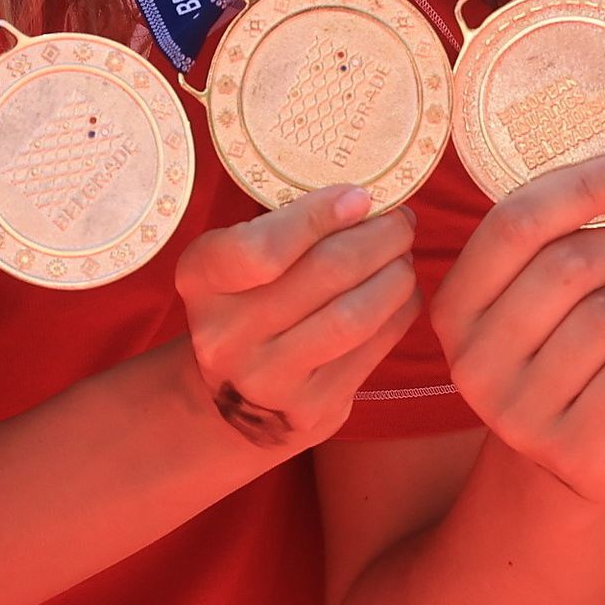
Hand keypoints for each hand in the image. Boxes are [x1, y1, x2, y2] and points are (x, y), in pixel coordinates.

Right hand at [175, 185, 423, 457]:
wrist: (238, 396)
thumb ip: (285, 225)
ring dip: (395, 276)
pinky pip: (371, 348)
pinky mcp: (309, 407)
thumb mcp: (240, 258)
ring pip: (354, 316)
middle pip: (324, 273)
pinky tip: (401, 292)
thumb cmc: (250, 300)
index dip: (318, 217)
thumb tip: (365, 198)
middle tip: (401, 220)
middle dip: (378, 238)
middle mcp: (224, 333)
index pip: (261, 248)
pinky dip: (398, 312)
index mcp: (201, 278)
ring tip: (403, 256)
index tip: (360, 196)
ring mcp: (266, 378)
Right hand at [435, 152, 604, 504]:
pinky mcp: (577, 445)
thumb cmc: (558, 350)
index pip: (513, 226)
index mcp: (454, 309)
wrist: (571, 460)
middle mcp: (474, 362)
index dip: (580, 187)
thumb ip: (550, 241)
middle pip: (566, 267)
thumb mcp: (529, 300)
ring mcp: (521, 411)